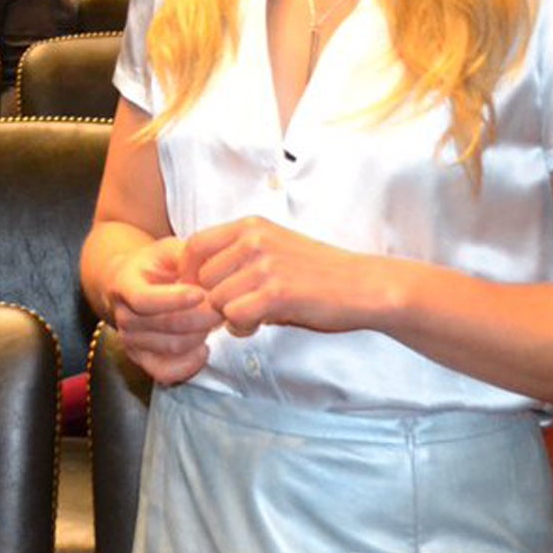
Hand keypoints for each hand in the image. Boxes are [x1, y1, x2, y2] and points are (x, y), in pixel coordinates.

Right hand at [106, 235, 222, 383]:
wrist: (132, 286)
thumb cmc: (154, 265)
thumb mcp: (167, 250)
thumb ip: (187, 256)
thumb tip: (210, 267)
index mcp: (124, 285)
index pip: (144, 299)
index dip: (174, 299)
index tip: (201, 292)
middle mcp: (123, 316)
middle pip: (165, 325)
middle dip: (201, 316)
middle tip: (224, 306)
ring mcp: (130, 341)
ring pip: (172, 347)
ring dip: (201, 335)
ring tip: (216, 320)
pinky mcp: (142, 360)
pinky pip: (166, 372)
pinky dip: (189, 365)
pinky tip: (204, 348)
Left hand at [184, 217, 377, 337]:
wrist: (363, 286)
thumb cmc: (317, 272)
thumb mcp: (273, 247)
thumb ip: (237, 255)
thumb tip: (194, 278)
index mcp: (250, 225)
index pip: (194, 245)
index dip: (189, 273)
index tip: (200, 292)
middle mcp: (254, 239)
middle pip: (201, 278)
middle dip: (212, 300)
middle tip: (237, 308)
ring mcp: (265, 265)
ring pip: (216, 300)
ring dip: (229, 316)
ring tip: (255, 315)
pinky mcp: (277, 293)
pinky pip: (235, 317)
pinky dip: (243, 327)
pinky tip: (262, 323)